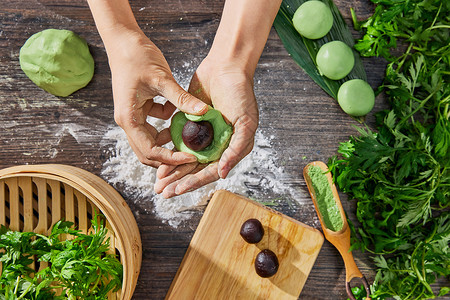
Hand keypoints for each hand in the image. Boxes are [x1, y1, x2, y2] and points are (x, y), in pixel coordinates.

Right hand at [106, 29, 207, 167]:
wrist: (123, 40)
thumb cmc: (137, 56)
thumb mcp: (162, 78)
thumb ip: (181, 98)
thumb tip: (203, 112)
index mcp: (128, 118)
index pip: (150, 151)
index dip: (171, 158)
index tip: (191, 158)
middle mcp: (128, 121)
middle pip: (147, 152)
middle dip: (169, 157)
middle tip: (191, 157)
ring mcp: (132, 115)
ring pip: (151, 139)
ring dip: (168, 140)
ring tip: (189, 138)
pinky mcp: (139, 108)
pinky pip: (155, 123)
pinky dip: (167, 122)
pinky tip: (178, 112)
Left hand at [154, 57, 258, 197]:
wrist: (226, 65)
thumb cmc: (241, 92)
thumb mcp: (246, 122)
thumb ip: (236, 149)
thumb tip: (222, 174)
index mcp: (231, 147)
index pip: (210, 170)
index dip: (194, 181)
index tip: (178, 189)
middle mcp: (216, 144)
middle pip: (195, 168)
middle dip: (179, 180)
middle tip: (163, 192)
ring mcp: (203, 133)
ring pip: (184, 156)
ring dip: (171, 168)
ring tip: (158, 181)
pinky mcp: (191, 121)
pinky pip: (178, 138)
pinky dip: (168, 147)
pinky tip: (156, 156)